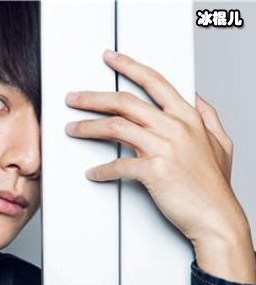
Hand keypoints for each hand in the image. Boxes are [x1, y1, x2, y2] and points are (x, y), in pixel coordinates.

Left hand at [66, 49, 255, 282]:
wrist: (216, 217)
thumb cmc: (214, 186)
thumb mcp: (221, 143)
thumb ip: (207, 117)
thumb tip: (196, 98)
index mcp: (188, 117)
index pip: (154, 81)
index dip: (129, 67)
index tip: (110, 59)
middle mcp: (175, 127)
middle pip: (125, 102)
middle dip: (93, 97)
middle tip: (73, 98)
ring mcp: (164, 148)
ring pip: (115, 127)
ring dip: (88, 128)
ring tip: (72, 129)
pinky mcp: (154, 171)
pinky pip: (118, 165)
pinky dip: (101, 170)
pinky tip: (93, 172)